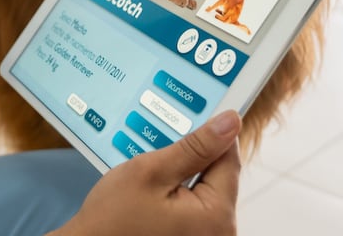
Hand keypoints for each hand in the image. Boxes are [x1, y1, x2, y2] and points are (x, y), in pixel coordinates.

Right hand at [53, 111, 242, 235]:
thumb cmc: (113, 220)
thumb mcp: (152, 172)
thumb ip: (195, 147)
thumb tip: (230, 122)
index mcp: (216, 216)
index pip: (229, 159)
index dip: (212, 134)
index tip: (195, 119)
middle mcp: (219, 232)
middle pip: (219, 176)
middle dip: (193, 158)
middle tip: (161, 151)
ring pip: (206, 190)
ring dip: (184, 175)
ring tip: (153, 174)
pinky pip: (195, 207)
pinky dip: (179, 193)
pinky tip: (155, 191)